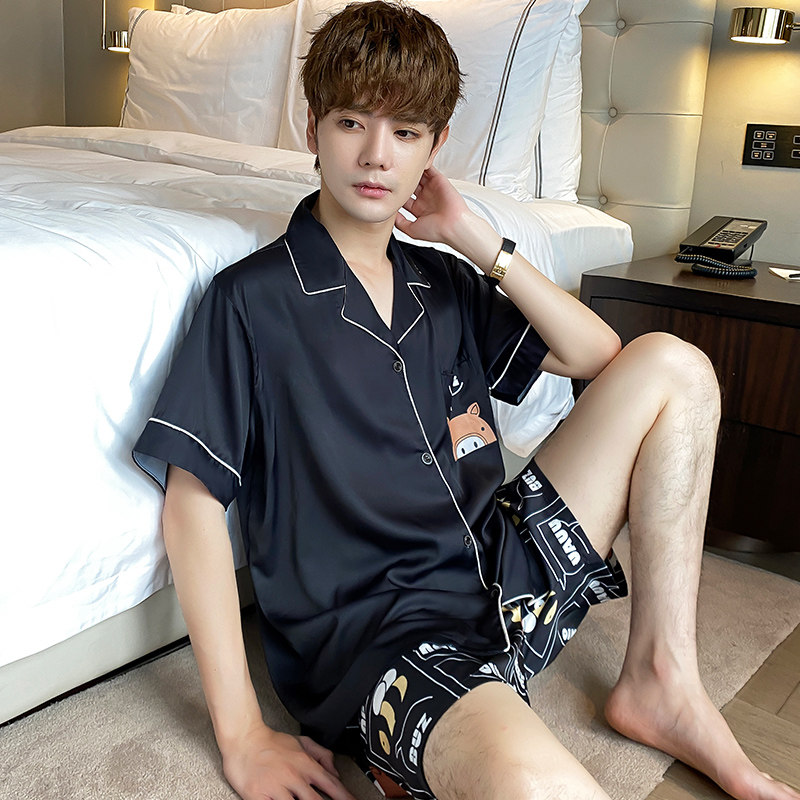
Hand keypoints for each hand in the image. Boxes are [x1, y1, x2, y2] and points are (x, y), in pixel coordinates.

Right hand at [221, 722, 357, 799]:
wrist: (243, 738)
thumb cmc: (271, 743)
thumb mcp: (301, 742)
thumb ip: (321, 754)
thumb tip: (335, 771)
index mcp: (305, 764)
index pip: (332, 785)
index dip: (345, 798)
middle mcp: (294, 777)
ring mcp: (277, 787)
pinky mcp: (259, 796)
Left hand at [394, 166, 470, 247]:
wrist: (453, 226)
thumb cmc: (436, 231)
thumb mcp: (412, 231)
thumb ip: (400, 223)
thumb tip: (390, 216)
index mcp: (419, 210)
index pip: (404, 199)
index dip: (396, 194)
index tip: (387, 190)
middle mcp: (425, 198)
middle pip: (410, 186)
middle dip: (402, 181)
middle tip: (392, 175)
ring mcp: (432, 189)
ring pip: (418, 176)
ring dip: (411, 171)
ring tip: (400, 164)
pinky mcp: (438, 180)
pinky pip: (430, 168)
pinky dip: (423, 164)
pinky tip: (413, 160)